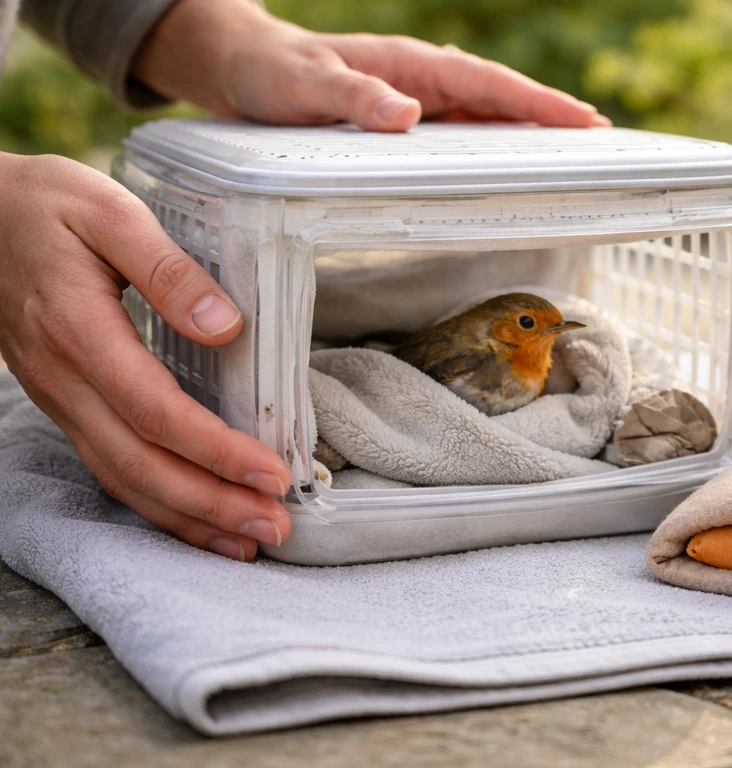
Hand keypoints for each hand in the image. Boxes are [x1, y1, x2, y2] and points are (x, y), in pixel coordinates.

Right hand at [0, 152, 292, 559]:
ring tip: (248, 539)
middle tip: (276, 524)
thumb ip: (166, 268)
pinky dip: (156, 503)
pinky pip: (109, 468)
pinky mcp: (66, 404)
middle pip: (139, 464)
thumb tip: (224, 324)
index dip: (214, 450)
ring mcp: (60, 398)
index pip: (155, 411)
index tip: (271, 472)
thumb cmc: (46, 207)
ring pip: (121, 478)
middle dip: (210, 503)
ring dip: (187, 516)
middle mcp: (64, 380)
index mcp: (78, 331)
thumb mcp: (109, 212)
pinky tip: (197, 518)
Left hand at [134, 0, 610, 130]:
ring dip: (526, 135)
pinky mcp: (404, 123)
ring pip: (484, 118)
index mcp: (409, 67)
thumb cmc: (270, 72)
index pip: (487, 85)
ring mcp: (415, 101)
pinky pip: (458, 135)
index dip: (538, 104)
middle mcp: (420, 82)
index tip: (584, 122)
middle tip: (601, 142)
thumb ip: (351, 97)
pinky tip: (505, 169)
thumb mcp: (303, 85)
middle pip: (499, 100)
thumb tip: (409, 116)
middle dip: (550, 118)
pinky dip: (489, 148)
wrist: (241, 67)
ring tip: (570, 158)